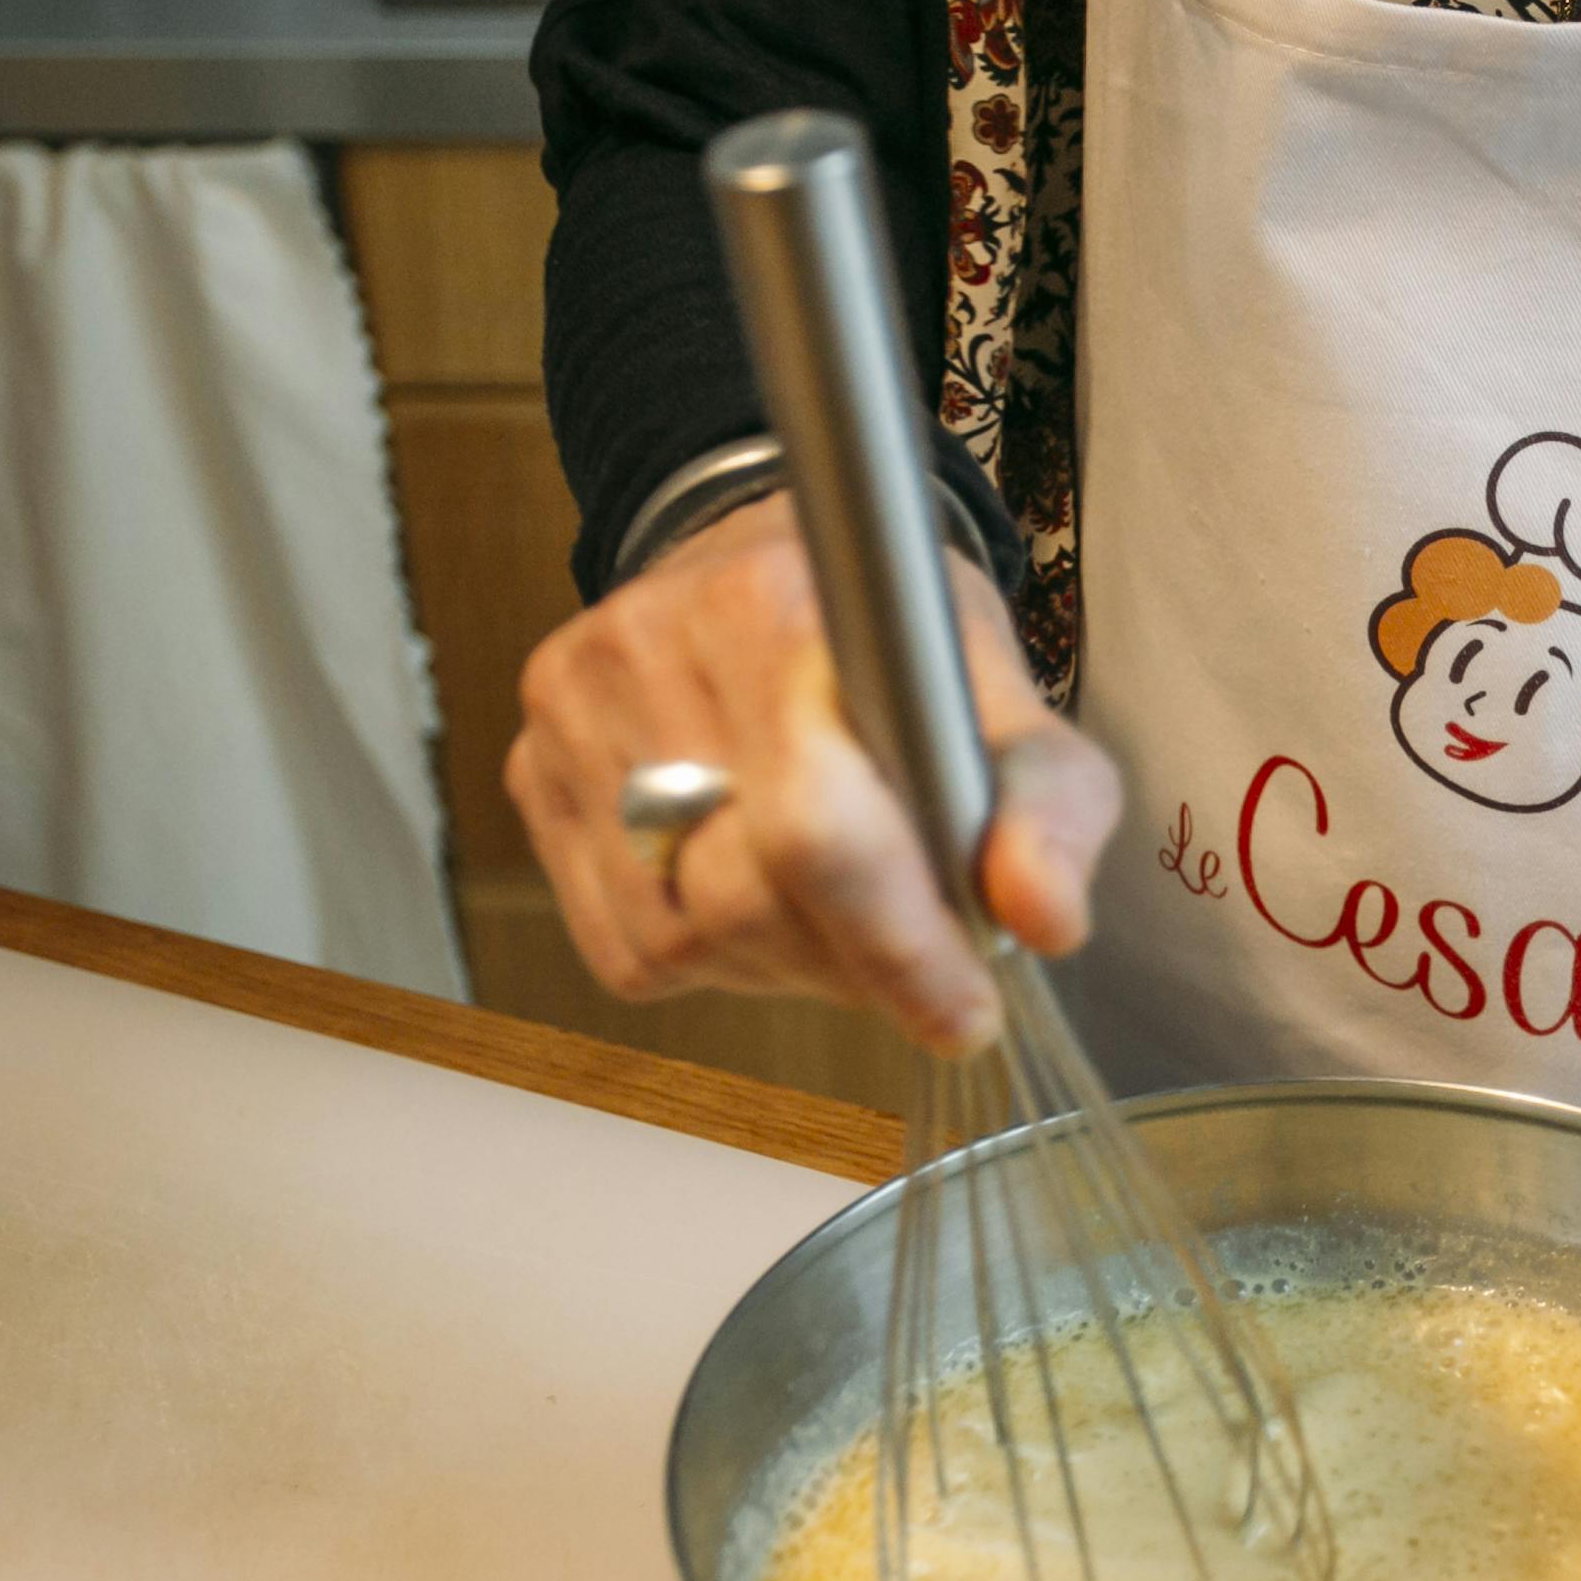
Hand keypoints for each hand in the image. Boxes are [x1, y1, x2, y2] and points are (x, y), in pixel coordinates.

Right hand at [503, 492, 1119, 1051]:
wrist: (761, 569)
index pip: (817, 827)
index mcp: (770, 608)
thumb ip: (1047, 805)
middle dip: (853, 959)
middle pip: (744, 897)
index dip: (898, 941)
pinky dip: (715, 959)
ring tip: (841, 907)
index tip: (966, 1010)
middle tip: (919, 952)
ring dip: (787, 964)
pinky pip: (629, 948)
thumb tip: (1044, 922)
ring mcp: (570, 716)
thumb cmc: (893, 645)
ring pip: (684, 935)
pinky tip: (760, 896)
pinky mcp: (533, 776)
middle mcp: (644, 650)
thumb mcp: (1004, 698)